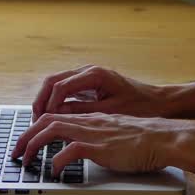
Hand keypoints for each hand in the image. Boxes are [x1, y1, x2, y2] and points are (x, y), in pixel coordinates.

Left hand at [10, 112, 194, 176]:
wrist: (163, 138)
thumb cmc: (145, 140)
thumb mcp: (116, 133)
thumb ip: (99, 136)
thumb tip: (86, 147)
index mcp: (91, 118)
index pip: (56, 115)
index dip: (37, 127)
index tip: (27, 140)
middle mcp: (88, 121)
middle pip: (46, 119)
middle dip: (25, 135)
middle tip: (15, 152)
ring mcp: (92, 132)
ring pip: (51, 130)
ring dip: (33, 145)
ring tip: (25, 161)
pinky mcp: (99, 147)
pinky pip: (68, 151)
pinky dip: (56, 161)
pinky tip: (53, 172)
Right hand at [30, 65, 168, 118]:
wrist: (160, 102)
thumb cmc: (140, 107)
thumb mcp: (110, 112)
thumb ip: (83, 112)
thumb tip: (58, 117)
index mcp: (94, 75)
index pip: (60, 87)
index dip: (49, 106)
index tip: (44, 122)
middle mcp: (89, 71)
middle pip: (52, 81)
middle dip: (40, 101)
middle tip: (34, 121)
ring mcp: (88, 76)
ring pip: (56, 83)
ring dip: (45, 100)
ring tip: (38, 120)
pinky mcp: (90, 84)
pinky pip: (65, 89)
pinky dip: (55, 100)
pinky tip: (52, 116)